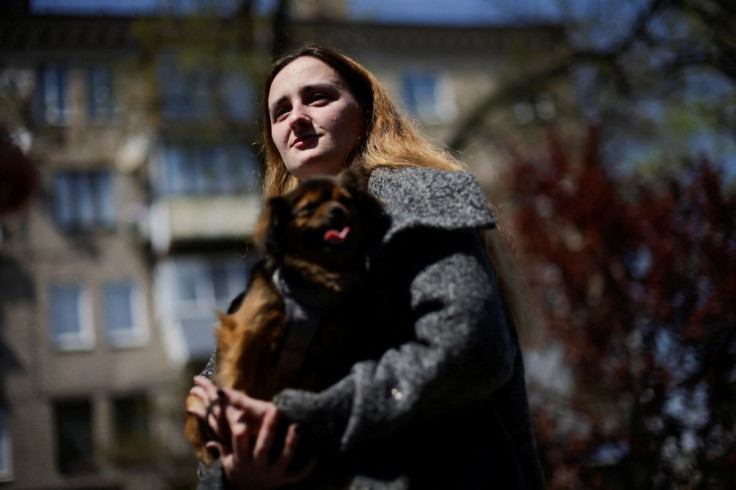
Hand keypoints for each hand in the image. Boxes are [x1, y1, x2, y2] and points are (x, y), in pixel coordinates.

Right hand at [188, 377, 315, 488]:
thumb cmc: (238, 471)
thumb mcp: (227, 460)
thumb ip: (219, 441)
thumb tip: (197, 416)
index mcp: (241, 459)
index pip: (238, 444)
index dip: (240, 433)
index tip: (241, 418)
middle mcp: (256, 467)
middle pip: (262, 447)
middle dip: (269, 429)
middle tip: (276, 408)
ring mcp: (271, 474)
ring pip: (282, 459)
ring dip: (290, 444)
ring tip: (297, 427)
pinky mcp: (284, 481)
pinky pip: (297, 475)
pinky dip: (306, 467)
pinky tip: (316, 456)